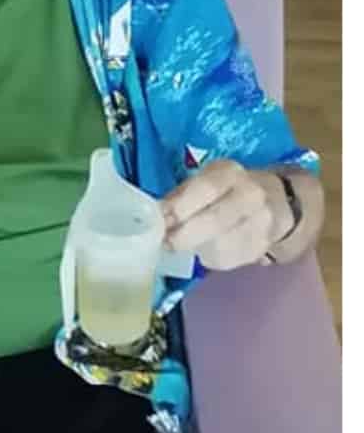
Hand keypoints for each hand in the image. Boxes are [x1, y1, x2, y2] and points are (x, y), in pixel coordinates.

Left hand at [160, 161, 294, 271]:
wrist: (278, 204)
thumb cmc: (226, 193)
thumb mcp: (205, 183)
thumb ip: (180, 197)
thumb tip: (154, 216)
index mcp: (230, 173)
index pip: (205, 187)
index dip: (179, 206)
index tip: (161, 221)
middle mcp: (251, 195)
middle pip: (213, 220)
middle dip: (183, 235)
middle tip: (166, 242)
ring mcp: (259, 222)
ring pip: (217, 245)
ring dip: (194, 248)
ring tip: (185, 244)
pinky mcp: (258, 248)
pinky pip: (224, 259)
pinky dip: (209, 257)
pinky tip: (208, 249)